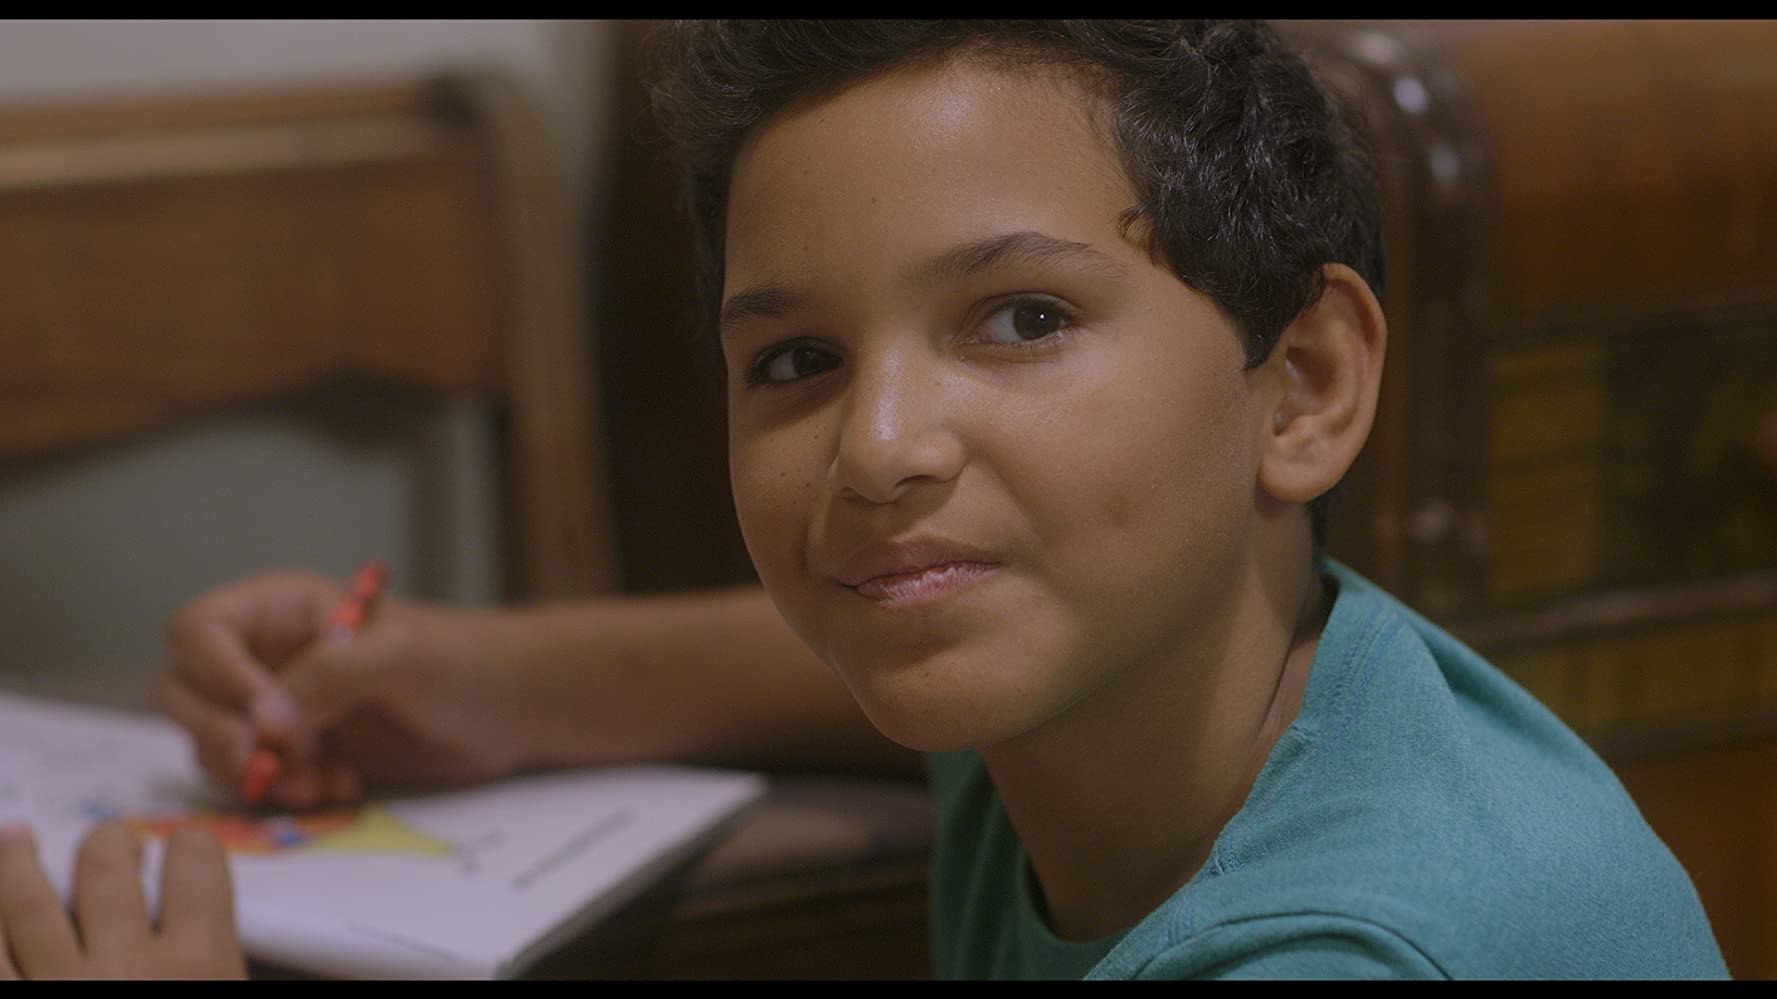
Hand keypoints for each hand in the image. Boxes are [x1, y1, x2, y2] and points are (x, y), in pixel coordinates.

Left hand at [0, 822, 243, 979]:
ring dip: (17, 861)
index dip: (191, 848)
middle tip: (108, 841)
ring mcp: (56, 986)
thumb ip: (218, 964)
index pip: (196, 864)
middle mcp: (127, 968)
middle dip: (108, 841)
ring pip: (28, 900)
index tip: (184, 848)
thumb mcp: (227, 994)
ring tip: (16, 840)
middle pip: (108, 868)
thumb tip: (212, 933)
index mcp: (197, 967)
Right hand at [157, 570, 530, 810]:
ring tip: (319, 781)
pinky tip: (340, 786)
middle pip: (182, 692)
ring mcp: (279, 708)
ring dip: (254, 774)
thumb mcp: (404, 655)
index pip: (198, 631)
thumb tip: (265, 721)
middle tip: (271, 765)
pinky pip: (255, 781)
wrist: (511, 711)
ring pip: (213, 744)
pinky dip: (283, 794)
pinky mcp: (300, 754)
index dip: (214, 676)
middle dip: (220, 735)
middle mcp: (266, 655)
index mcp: (282, 609)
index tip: (263, 717)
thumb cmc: (465, 661)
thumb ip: (333, 675)